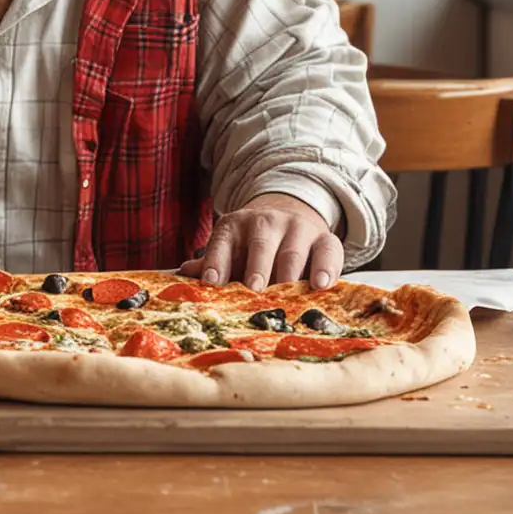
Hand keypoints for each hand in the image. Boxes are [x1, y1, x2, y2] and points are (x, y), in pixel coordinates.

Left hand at [177, 194, 344, 290]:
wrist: (289, 217)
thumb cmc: (252, 247)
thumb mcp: (229, 252)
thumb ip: (211, 265)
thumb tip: (184, 274)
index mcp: (234, 226)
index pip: (222, 242)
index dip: (215, 261)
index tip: (211, 282)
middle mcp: (265, 222)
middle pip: (260, 244)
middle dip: (257, 267)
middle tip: (254, 290)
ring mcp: (297, 228)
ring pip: (293, 250)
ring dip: (289, 273)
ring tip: (287, 296)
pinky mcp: (324, 238)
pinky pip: (328, 250)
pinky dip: (326, 268)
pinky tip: (320, 285)